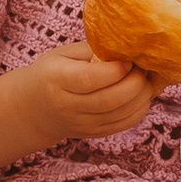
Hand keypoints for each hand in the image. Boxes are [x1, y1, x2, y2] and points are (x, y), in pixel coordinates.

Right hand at [21, 45, 158, 144]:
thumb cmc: (52, 73)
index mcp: (57, 80)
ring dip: (141, 96)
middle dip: (135, 83)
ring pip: (119, 114)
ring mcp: (81, 124)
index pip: (89, 79)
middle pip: (109, 99)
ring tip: (146, 80)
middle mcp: (67, 106)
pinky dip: (139, 110)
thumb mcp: (63, 54)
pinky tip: (142, 96)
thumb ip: (92, 50)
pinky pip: (123, 125)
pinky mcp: (93, 134)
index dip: (115, 70)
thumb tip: (126, 48)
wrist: (34, 108)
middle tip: (144, 68)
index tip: (128, 59)